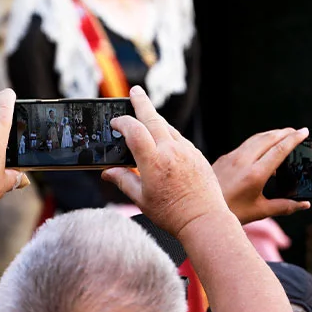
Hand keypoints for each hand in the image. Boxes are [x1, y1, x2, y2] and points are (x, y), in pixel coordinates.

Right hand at [102, 86, 227, 237]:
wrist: (204, 220)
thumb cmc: (171, 214)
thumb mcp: (141, 200)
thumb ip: (123, 181)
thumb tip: (107, 172)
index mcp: (153, 162)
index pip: (134, 131)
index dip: (122, 123)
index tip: (115, 123)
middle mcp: (171, 151)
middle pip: (154, 119)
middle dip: (142, 103)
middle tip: (135, 91)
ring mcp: (187, 151)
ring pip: (168, 127)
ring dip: (155, 119)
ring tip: (146, 116)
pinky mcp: (198, 155)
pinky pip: (180, 138)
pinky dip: (168, 134)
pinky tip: (163, 140)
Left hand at [212, 127, 310, 223]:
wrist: (199, 210)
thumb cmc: (229, 213)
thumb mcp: (259, 211)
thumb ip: (283, 207)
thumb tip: (303, 205)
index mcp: (255, 174)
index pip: (279, 149)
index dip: (294, 139)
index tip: (305, 131)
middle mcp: (243, 161)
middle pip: (268, 138)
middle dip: (284, 132)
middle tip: (297, 131)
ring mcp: (231, 158)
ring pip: (254, 139)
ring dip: (271, 134)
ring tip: (282, 135)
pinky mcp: (223, 159)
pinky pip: (244, 145)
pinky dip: (257, 142)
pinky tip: (262, 148)